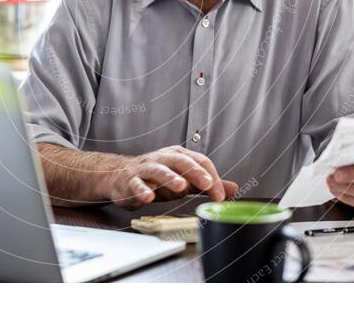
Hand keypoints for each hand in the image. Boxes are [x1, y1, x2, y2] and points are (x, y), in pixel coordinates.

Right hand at [105, 145, 238, 208]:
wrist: (120, 177)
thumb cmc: (155, 179)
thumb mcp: (184, 180)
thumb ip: (207, 184)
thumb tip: (233, 188)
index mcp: (178, 156)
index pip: (199, 162)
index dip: (212, 178)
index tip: (220, 196)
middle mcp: (163, 158)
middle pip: (181, 161)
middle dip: (195, 172)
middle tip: (207, 184)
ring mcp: (145, 169)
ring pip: (158, 170)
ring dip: (170, 177)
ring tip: (181, 186)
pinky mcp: (130, 181)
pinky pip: (136, 184)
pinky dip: (142, 190)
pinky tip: (149, 197)